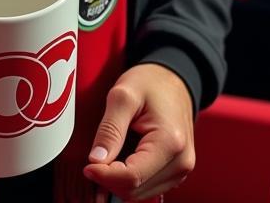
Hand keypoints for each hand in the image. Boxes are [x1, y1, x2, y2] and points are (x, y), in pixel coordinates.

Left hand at [83, 63, 194, 201]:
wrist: (172, 79)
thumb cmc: (151, 82)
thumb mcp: (123, 95)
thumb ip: (109, 129)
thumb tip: (96, 161)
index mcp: (171, 142)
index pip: (132, 178)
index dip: (105, 176)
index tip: (88, 165)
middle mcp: (181, 162)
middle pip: (135, 190)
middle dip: (110, 178)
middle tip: (98, 154)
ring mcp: (181, 170)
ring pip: (139, 194)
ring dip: (119, 179)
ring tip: (114, 151)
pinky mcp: (175, 172)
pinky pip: (146, 188)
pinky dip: (129, 178)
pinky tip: (124, 157)